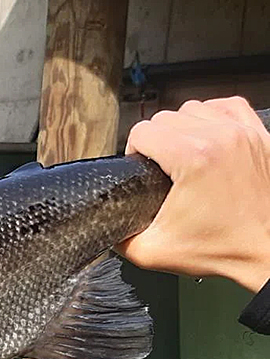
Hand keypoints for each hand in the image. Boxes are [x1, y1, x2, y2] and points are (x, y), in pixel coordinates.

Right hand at [119, 96, 269, 292]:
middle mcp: (220, 138)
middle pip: (166, 117)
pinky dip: (212, 116)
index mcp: (193, 158)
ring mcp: (244, 133)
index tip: (140, 170)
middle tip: (160, 169)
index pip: (143, 131)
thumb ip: (120, 238)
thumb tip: (104, 227)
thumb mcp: (154, 252)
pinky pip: (227, 106)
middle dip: (155, 141)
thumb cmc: (224, 249)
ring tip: (182, 154)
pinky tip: (206, 137)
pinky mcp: (260, 136)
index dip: (133, 151)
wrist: (267, 252)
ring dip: (182, 128)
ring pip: (194, 108)